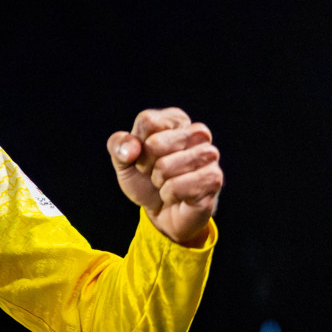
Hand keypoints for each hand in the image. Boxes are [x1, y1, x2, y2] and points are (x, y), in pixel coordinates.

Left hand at [109, 108, 222, 245]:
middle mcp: (197, 133)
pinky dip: (169, 195)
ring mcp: (209, 155)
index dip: (137, 145)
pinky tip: (178, 195)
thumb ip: (118, 146)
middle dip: (146, 165)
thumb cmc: (145, 179)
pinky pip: (176, 187)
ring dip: (158, 181)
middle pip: (155, 143)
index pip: (148, 121)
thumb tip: (131, 149)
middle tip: (156, 173)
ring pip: (165, 167)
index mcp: (176, 120)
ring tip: (167, 183)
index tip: (143, 156)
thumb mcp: (123, 161)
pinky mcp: (213, 178)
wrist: (162, 211)